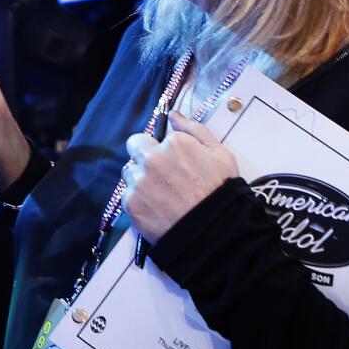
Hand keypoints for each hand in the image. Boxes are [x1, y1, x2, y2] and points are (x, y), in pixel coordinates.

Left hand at [121, 111, 237, 242]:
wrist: (214, 233)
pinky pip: (127, 196)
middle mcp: (152, 158)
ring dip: (140, 179)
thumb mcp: (220, 154)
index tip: (174, 163)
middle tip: (162, 176)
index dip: (163, 150)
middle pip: (135, 148)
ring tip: (162, 195)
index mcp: (174, 143)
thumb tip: (175, 116)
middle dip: (144, 157)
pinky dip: (139, 201)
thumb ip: (195, 130)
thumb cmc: (221, 194)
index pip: (154, 137)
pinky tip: (158, 209)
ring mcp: (139, 181)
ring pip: (129, 173)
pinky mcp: (131, 204)